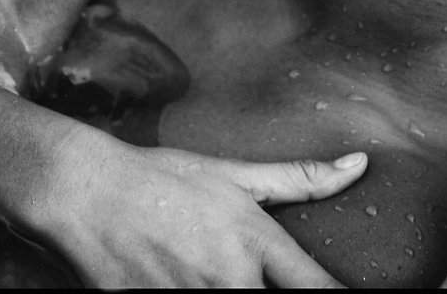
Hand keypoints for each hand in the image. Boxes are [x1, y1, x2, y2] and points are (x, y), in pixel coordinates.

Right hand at [50, 136, 367, 287]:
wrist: (88, 195)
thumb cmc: (163, 179)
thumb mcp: (234, 173)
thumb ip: (300, 179)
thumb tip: (359, 165)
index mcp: (254, 241)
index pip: (316, 288)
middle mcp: (229, 279)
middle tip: (273, 289)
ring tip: (225, 285)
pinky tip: (197, 292)